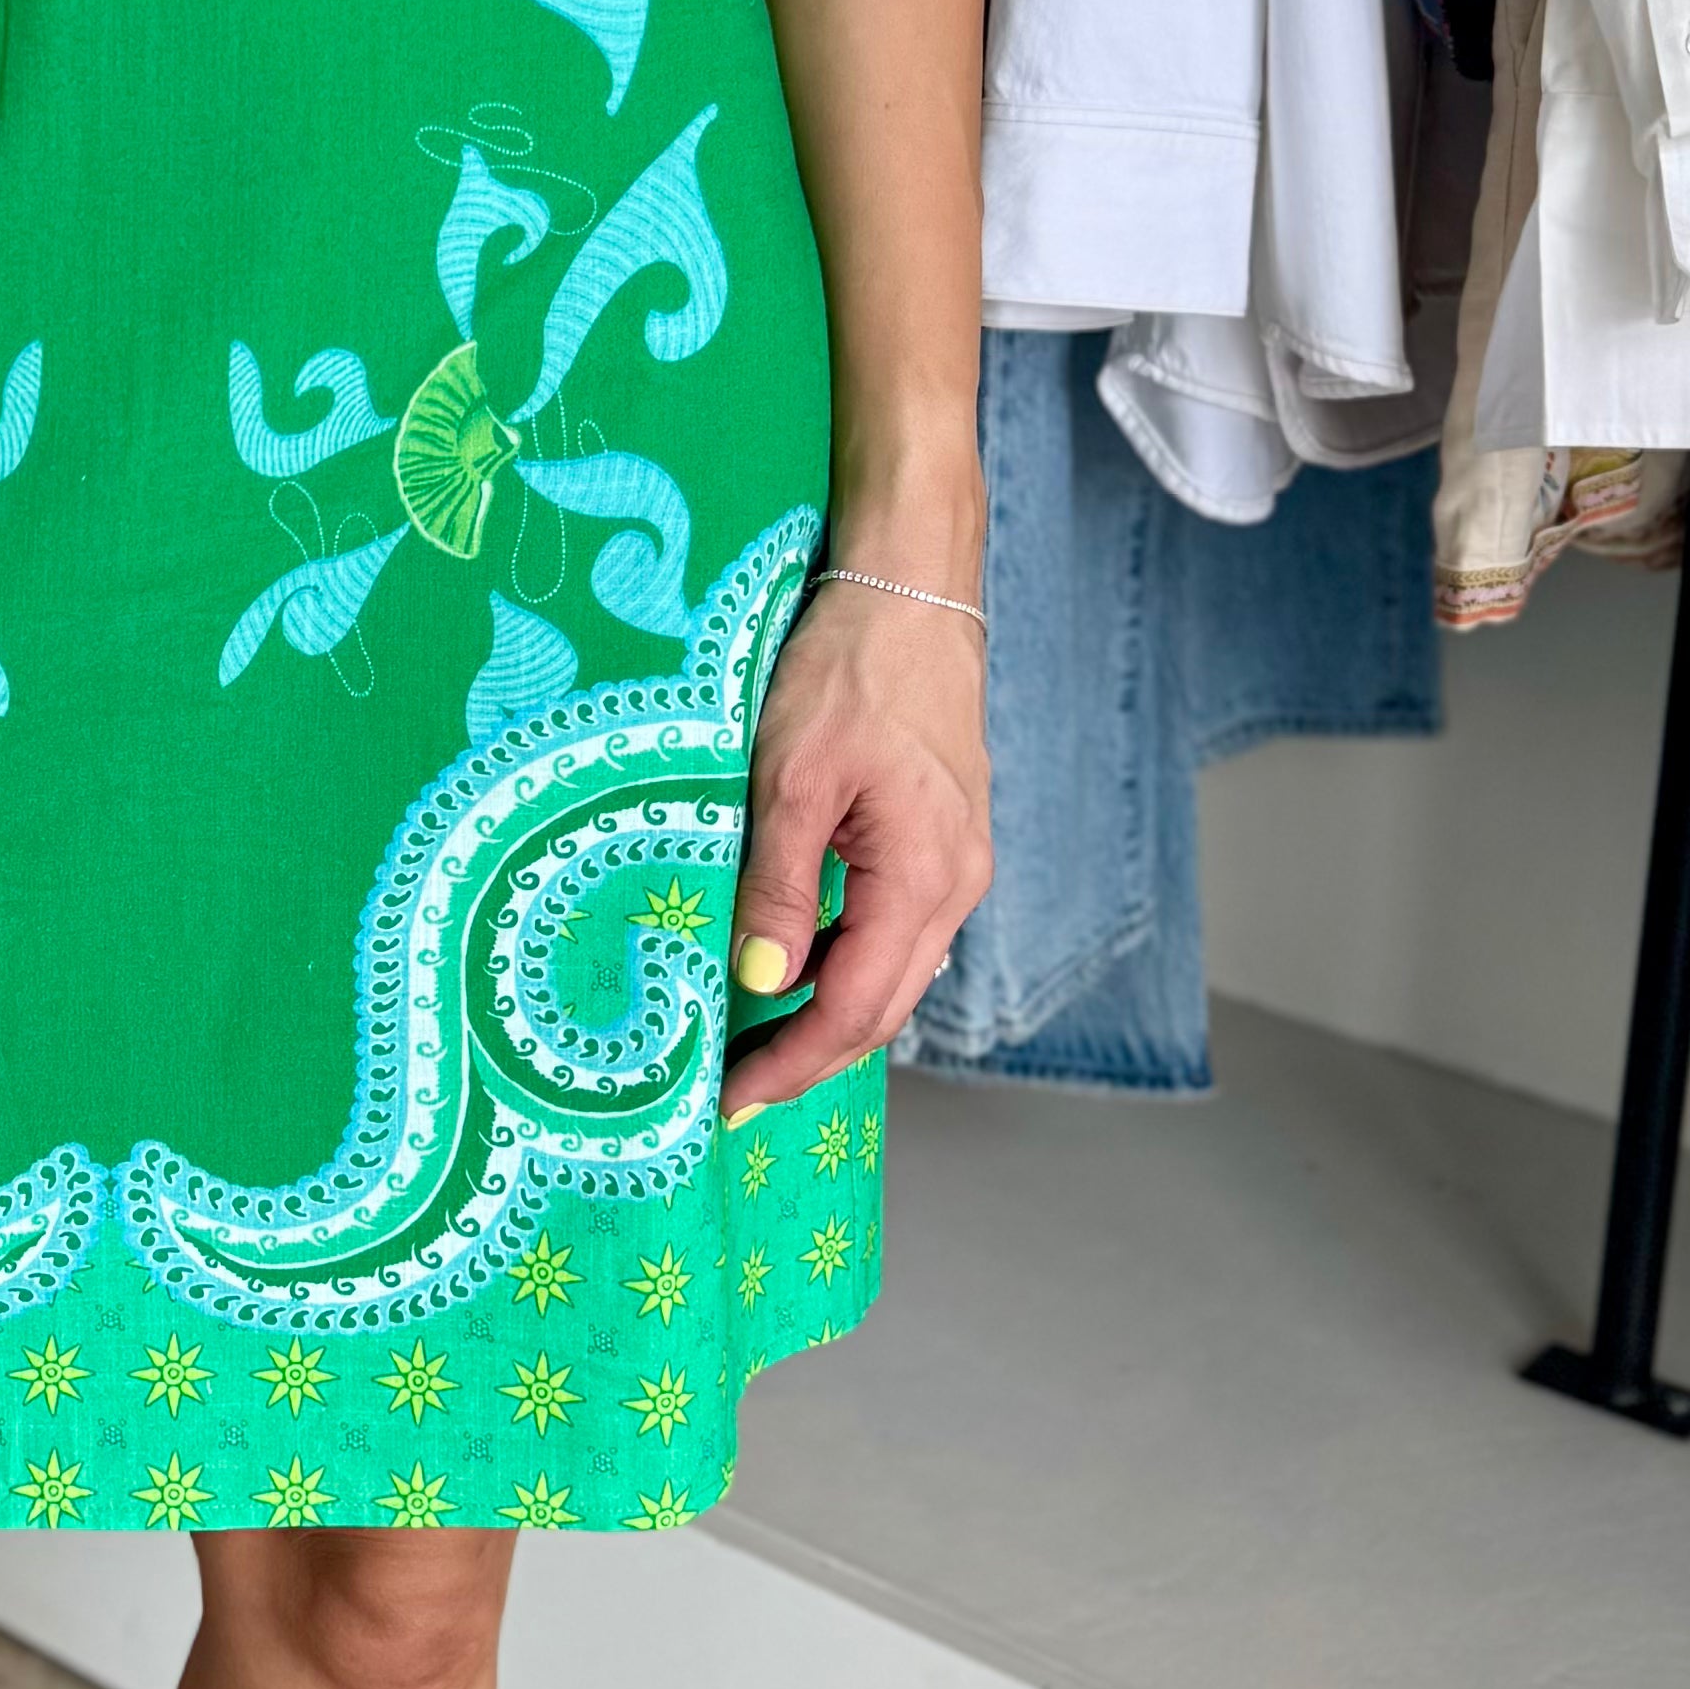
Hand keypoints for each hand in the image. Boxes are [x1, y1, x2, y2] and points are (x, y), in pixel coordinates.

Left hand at [720, 576, 990, 1121]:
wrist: (910, 586)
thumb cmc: (850, 667)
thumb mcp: (791, 775)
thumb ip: (778, 883)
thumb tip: (763, 980)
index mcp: (924, 876)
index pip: (856, 1008)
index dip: (793, 1064)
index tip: (731, 1102)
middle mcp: (956, 883)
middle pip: (883, 1007)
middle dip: (810, 1056)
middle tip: (734, 1088)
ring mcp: (958, 861)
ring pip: (894, 971)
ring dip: (829, 1013)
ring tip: (752, 1039)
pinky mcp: (944, 838)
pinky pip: (897, 929)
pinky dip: (847, 962)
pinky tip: (794, 964)